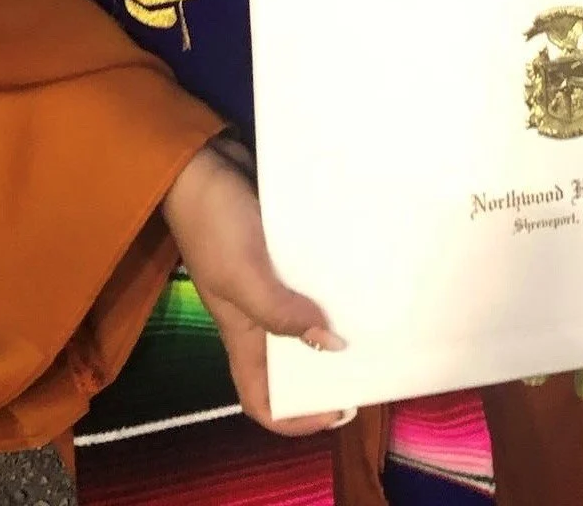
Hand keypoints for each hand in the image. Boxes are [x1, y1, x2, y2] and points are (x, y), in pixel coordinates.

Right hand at [161, 141, 349, 436]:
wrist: (202, 164)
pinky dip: (335, 279)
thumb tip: (333, 346)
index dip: (294, 418)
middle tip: (373, 362)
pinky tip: (365, 271)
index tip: (338, 410)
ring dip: (338, 321)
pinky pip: (313, 275)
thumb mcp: (243, 278)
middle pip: (292, 362)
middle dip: (327, 370)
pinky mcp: (281, 249)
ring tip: (381, 319)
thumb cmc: (214, 226)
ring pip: (307, 316)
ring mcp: (269, 280)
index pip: (262, 399)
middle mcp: (256, 314)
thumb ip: (281, 314)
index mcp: (241, 334)